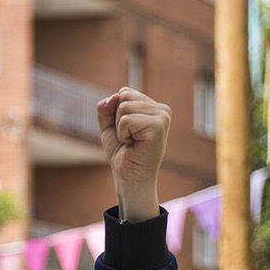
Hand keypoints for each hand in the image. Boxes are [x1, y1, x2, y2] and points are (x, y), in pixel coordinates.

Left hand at [97, 88, 169, 222]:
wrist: (130, 177)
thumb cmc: (123, 154)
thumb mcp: (110, 127)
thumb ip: (107, 109)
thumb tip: (113, 96)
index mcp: (153, 107)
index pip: (124, 92)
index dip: (115, 114)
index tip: (125, 132)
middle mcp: (161, 109)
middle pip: (123, 97)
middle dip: (117, 120)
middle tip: (128, 138)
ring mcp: (162, 116)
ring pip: (124, 107)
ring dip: (120, 129)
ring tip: (131, 141)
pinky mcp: (158, 125)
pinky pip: (126, 120)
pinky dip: (123, 134)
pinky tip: (134, 144)